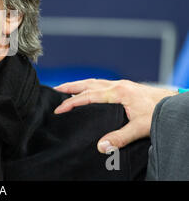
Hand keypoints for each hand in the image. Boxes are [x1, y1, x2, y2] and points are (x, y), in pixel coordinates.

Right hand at [53, 79, 175, 152]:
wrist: (175, 104)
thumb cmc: (160, 113)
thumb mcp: (141, 127)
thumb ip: (120, 137)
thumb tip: (100, 146)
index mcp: (117, 92)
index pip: (87, 96)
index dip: (71, 103)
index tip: (58, 110)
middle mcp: (117, 85)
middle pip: (87, 83)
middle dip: (69, 86)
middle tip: (54, 90)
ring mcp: (121, 84)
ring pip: (93, 81)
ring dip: (78, 84)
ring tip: (66, 88)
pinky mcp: (125, 86)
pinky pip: (101, 83)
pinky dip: (89, 85)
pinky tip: (88, 90)